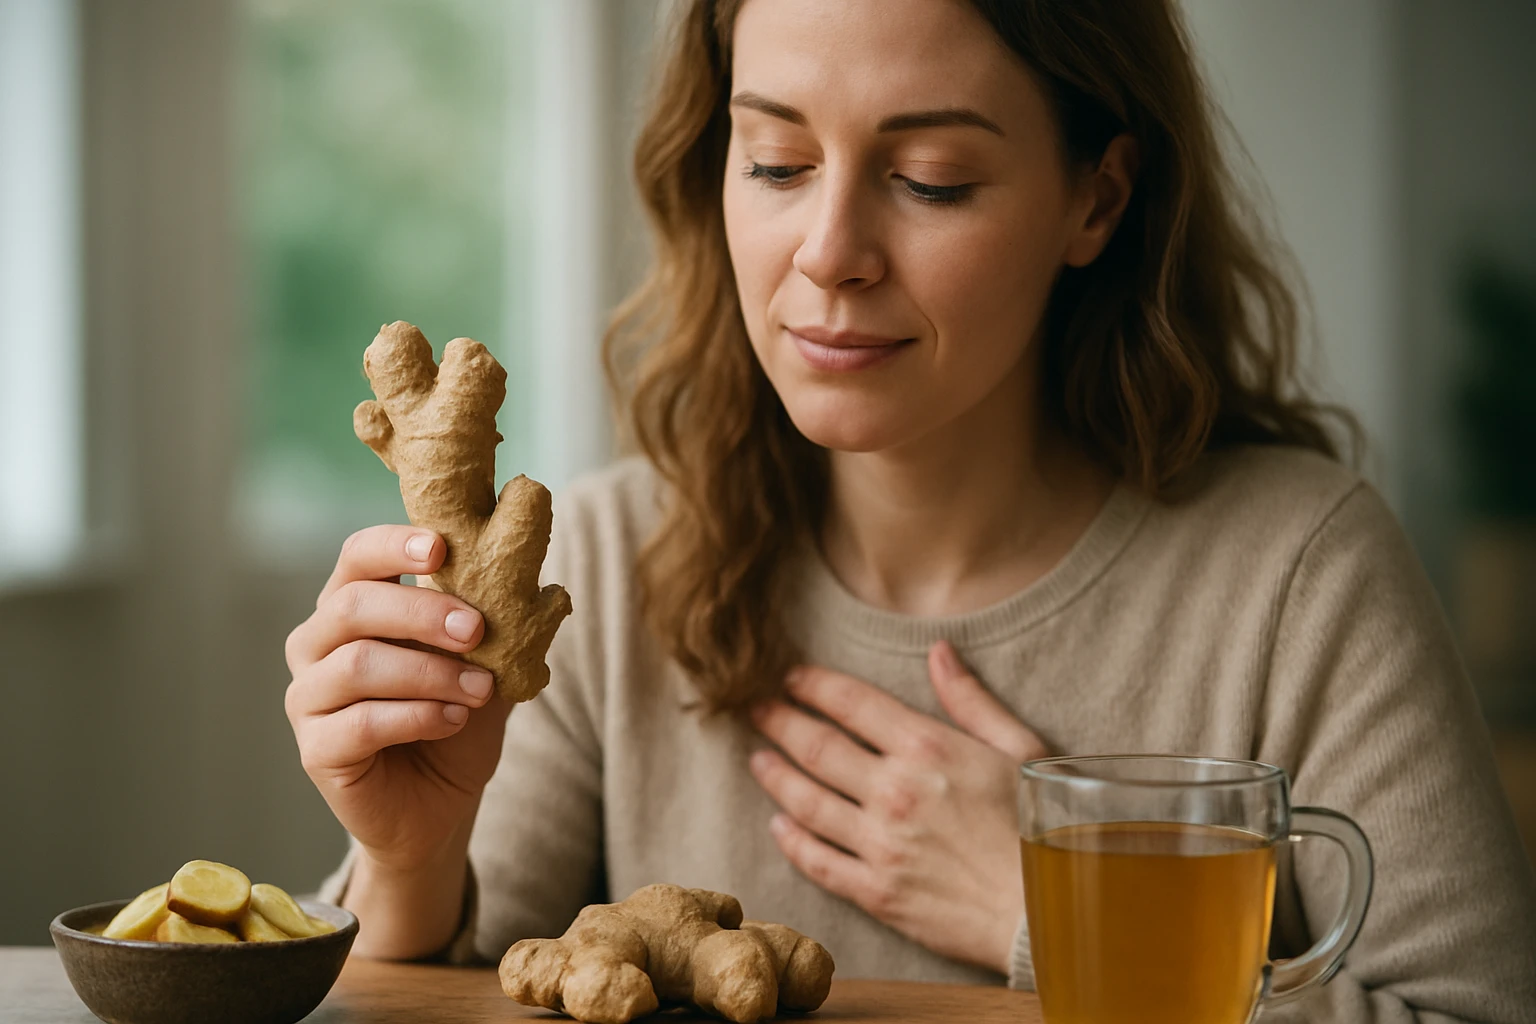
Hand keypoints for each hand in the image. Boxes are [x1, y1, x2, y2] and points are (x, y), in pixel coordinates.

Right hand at [284, 525, 509, 875]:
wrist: (442, 803)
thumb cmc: (455, 719)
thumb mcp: (482, 664)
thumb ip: (491, 623)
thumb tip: (528, 578)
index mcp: (352, 607)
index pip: (357, 557)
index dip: (393, 545)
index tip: (441, 548)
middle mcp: (317, 644)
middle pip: (354, 605)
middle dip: (423, 613)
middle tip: (477, 630)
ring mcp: (308, 697)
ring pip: (358, 664)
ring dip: (431, 673)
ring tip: (479, 690)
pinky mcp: (315, 748)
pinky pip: (360, 722)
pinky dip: (417, 716)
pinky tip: (453, 719)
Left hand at [748, 641, 1047, 975]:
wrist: (1047, 911)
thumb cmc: (1043, 827)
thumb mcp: (1019, 749)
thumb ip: (971, 700)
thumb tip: (938, 651)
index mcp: (928, 749)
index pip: (851, 704)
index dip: (813, 685)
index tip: (790, 676)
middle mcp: (895, 792)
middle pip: (816, 747)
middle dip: (779, 721)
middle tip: (754, 708)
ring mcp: (880, 845)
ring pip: (807, 802)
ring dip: (775, 776)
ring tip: (758, 758)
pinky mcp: (876, 892)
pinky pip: (818, 861)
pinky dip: (792, 841)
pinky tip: (778, 824)